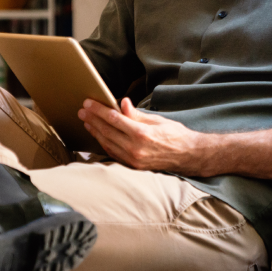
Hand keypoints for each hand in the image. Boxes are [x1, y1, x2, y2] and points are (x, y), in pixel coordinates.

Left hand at [77, 98, 206, 173]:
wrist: (189, 156)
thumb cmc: (176, 135)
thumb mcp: (158, 120)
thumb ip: (137, 114)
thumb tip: (122, 104)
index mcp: (141, 134)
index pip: (114, 119)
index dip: (99, 110)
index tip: (89, 103)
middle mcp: (135, 148)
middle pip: (107, 131)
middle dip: (93, 119)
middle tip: (82, 111)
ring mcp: (133, 159)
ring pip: (107, 143)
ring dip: (95, 132)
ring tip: (87, 122)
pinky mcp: (133, 166)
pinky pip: (113, 153)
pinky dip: (104, 144)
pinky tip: (98, 136)